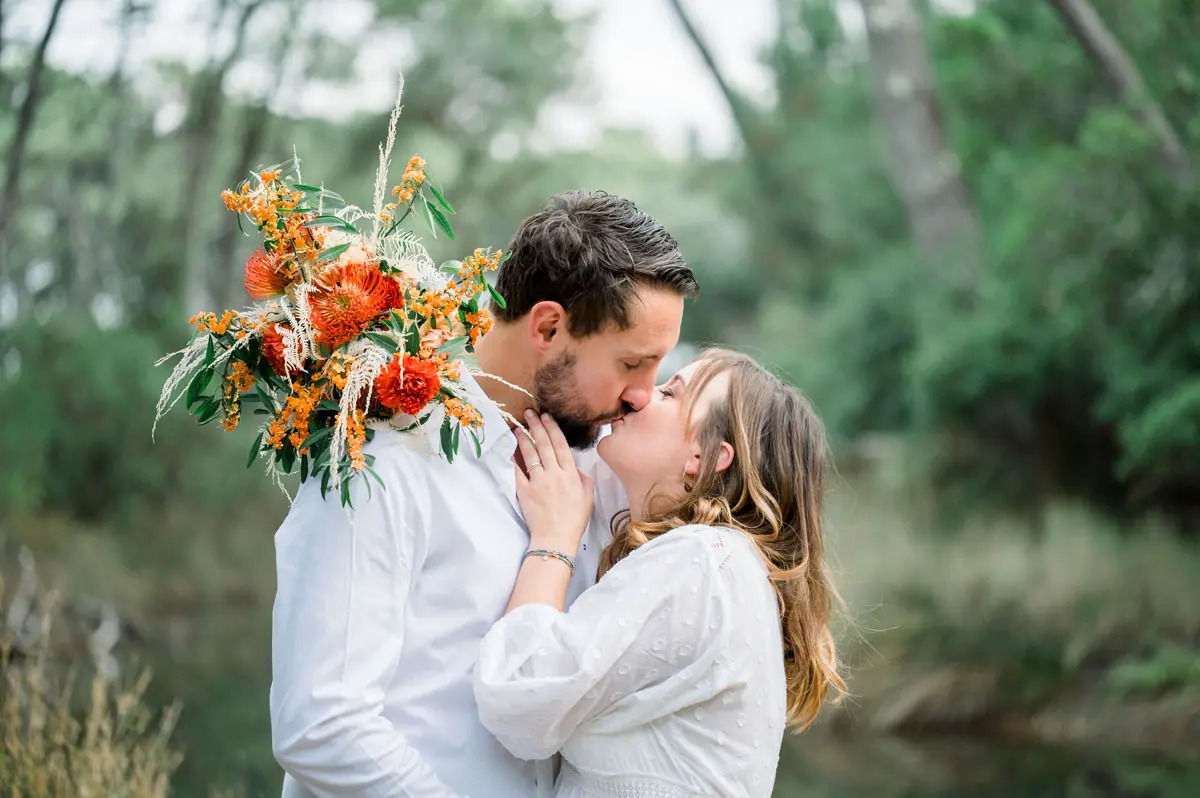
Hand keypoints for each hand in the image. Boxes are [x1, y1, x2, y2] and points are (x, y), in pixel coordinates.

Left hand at [514, 410, 593, 555]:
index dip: (553, 428)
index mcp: (571, 474)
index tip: (547, 416)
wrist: (556, 539)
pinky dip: (514, 458)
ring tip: (519, 426)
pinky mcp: (525, 491)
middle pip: (545, 444)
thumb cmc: (574, 520)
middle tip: (530, 412)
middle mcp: (554, 474)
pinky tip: (511, 448)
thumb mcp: (588, 497)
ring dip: (524, 438)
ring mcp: (538, 482)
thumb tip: (575, 468)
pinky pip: (518, 471)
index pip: (561, 445)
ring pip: (530, 454)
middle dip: (537, 426)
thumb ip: (583, 478)